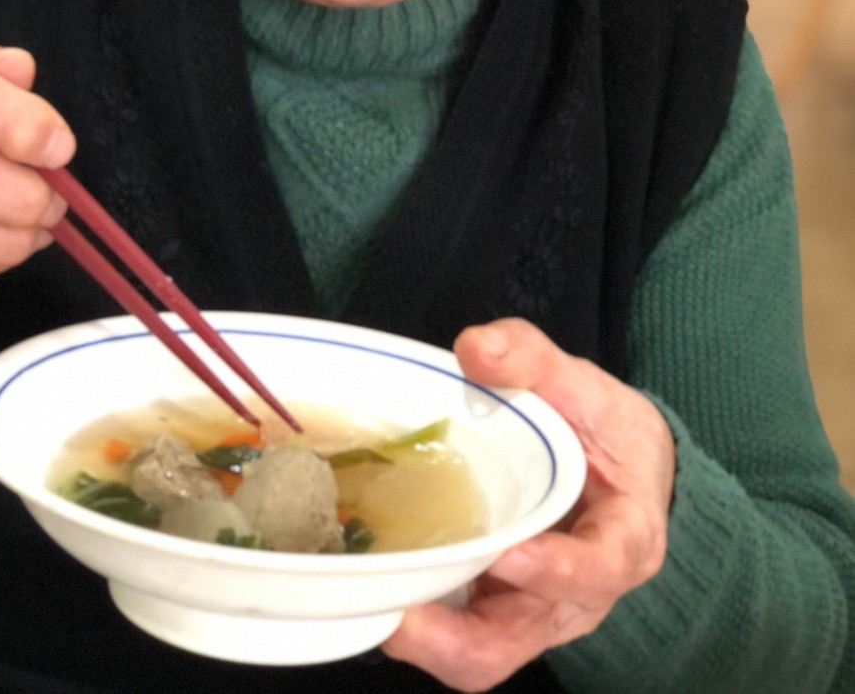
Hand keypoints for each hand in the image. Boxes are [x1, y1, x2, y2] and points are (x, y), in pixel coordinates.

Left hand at [383, 318, 674, 690]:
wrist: (624, 467)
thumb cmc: (605, 428)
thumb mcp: (582, 383)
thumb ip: (531, 358)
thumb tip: (475, 347)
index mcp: (624, 537)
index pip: (600, 567)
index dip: (554, 571)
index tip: (507, 553)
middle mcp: (582, 595)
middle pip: (524, 637)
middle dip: (462, 638)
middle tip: (404, 613)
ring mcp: (537, 611)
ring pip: (486, 652)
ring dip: (432, 642)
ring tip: (377, 611)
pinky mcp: (501, 611)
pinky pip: (463, 638)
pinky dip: (424, 627)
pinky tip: (378, 593)